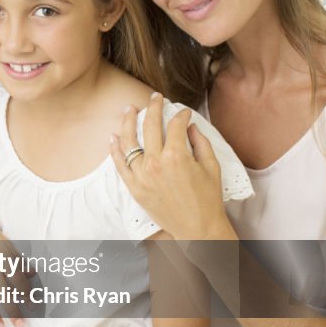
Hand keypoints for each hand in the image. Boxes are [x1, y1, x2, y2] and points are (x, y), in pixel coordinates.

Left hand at [110, 93, 226, 239]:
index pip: (175, 125)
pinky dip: (115, 149)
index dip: (181, 115)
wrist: (197, 229)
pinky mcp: (134, 187)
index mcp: (177, 156)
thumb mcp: (212, 167)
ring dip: (128, 121)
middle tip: (156, 98)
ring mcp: (142, 175)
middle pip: (151, 125)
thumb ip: (201, 142)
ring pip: (129, 141)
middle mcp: (156, 162)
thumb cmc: (208, 199)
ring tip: (129, 108)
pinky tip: (114, 136)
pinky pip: (119, 164)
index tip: (184, 113)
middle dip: (154, 107)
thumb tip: (190, 127)